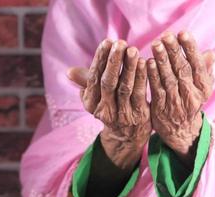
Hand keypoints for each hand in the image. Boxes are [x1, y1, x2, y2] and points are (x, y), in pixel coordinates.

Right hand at [68, 39, 151, 169]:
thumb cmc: (110, 108)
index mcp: (90, 103)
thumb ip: (85, 82)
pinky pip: (139, 94)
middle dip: (113, 61)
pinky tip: (145, 62)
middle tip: (119, 42)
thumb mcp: (95, 98)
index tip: (106, 42)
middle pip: (108, 82)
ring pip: (124, 87)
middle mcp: (104, 110)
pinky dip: (141, 77)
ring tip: (132, 49)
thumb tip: (69, 72)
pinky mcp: (138, 116)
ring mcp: (121, 114)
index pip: (93, 78)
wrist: (126, 136)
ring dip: (128, 67)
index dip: (100, 60)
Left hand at [147, 31, 214, 165]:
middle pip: (182, 70)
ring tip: (156, 45)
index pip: (198, 65)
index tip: (182, 33)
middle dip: (174, 51)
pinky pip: (156, 89)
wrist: (181, 131)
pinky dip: (152, 76)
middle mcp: (191, 95)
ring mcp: (176, 102)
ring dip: (162, 60)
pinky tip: (147, 63)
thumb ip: (205, 71)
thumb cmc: (190, 102)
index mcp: (203, 88)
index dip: (190, 49)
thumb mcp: (201, 88)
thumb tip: (211, 53)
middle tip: (166, 36)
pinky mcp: (161, 108)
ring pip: (169, 79)